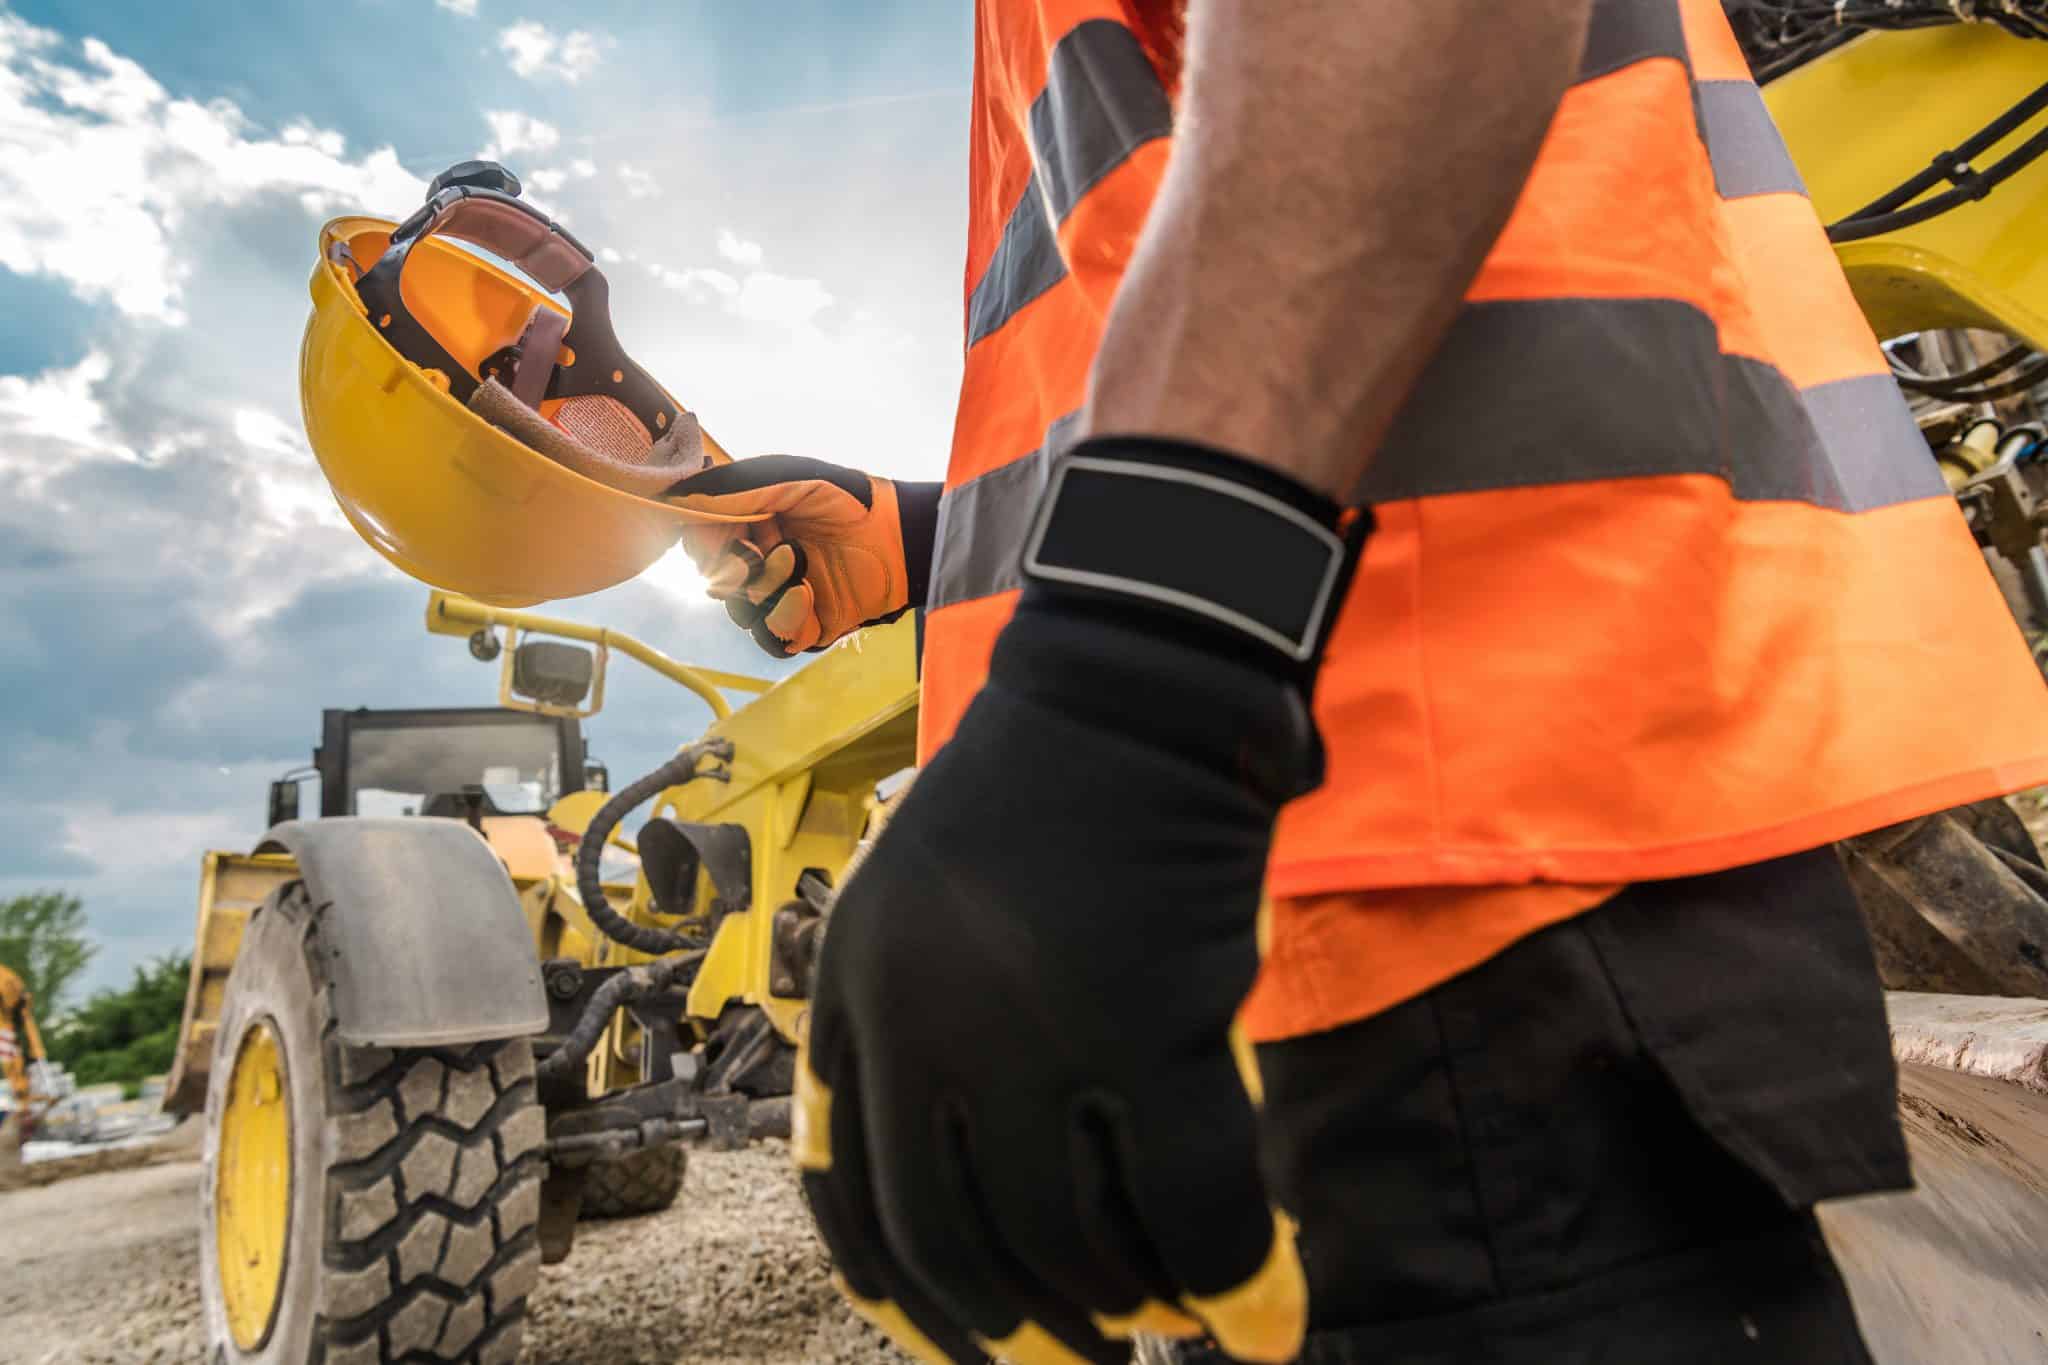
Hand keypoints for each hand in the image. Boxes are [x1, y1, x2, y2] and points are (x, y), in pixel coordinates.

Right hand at [665, 456, 934, 656]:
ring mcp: (780, 599)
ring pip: (740, 614)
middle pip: (714, 583)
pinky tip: (808, 593)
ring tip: (798, 560)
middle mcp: (758, 565)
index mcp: (746, 527)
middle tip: (761, 550)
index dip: (702, 546)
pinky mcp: (806, 628)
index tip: (724, 535)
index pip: (698, 546)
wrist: (900, 535)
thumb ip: (732, 490)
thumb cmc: (848, 498)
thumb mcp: (786, 479)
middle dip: (734, 568)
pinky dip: (785, 618)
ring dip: (765, 588)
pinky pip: (774, 639)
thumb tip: (674, 500)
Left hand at [796, 592, 1322, 1363]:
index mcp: (853, 993)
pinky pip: (1196, 1204)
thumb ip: (884, 1034)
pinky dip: (1232, 1280)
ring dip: (1124, 1305)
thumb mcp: (900, 906)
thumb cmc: (1027, 803)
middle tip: (1075, 1354)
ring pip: (1074, 1239)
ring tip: (1160, 1312)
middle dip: (1017, 1329)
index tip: (960, 1350)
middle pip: (955, 1240)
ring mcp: (1040, 1026)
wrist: (1132, 696)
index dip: (906, 1300)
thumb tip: (916, 1202)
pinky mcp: (1159, 1020)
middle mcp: (927, 1023)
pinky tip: (1261, 1315)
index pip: (849, 1198)